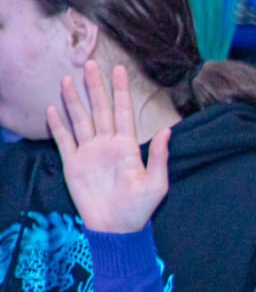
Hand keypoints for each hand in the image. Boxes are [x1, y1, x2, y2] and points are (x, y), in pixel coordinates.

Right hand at [48, 62, 169, 233]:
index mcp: (127, 146)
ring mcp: (88, 153)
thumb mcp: (156, 183)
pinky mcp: (73, 164)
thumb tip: (167, 131)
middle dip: (96, 87)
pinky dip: (58, 125)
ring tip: (68, 79)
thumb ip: (159, 156)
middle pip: (100, 109)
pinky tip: (52, 109)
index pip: (123, 112)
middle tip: (90, 64)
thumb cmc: (140, 208)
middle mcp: (107, 144)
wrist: (116, 227)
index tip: (119, 70)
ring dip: (74, 101)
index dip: (121, 91)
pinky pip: (64, 140)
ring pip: (80, 120)